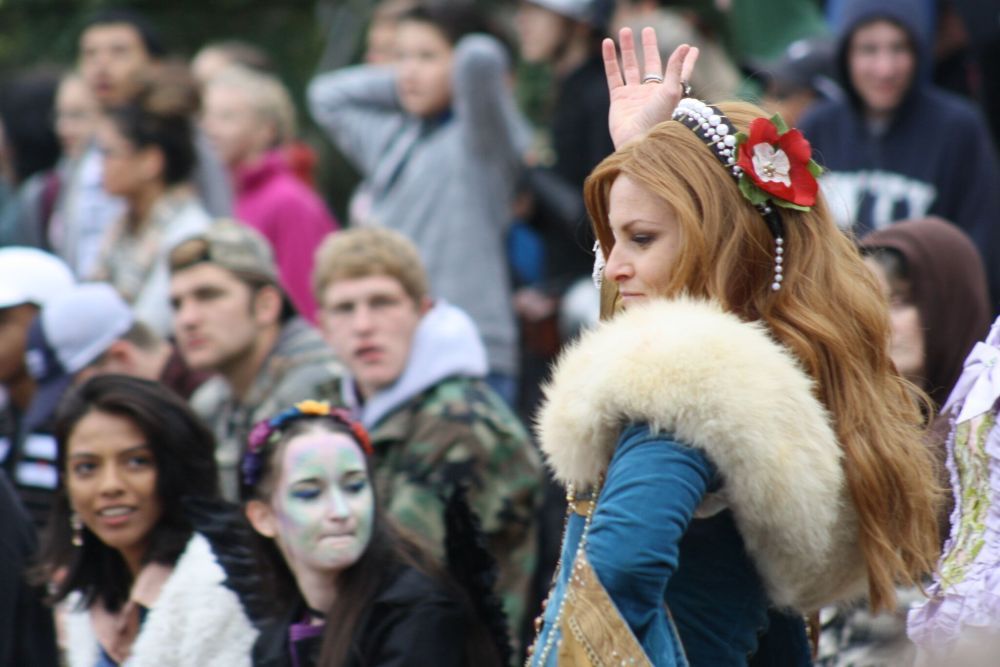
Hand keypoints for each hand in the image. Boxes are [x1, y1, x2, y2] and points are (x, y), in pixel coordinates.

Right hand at [604, 27, 698, 148]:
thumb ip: (676, 69)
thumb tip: (685, 46)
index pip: (679, 71)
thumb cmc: (659, 121)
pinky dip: (611, 59)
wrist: (637, 143)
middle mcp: (652, 93)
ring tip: (624, 30)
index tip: (692, 48)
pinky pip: (614, 75)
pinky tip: (608, 43)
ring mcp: (634, 96)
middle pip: (651, 64)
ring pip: (630, 66)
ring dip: (628, 49)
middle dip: (650, 47)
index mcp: (669, 92)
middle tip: (647, 30)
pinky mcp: (618, 99)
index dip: (686, 60)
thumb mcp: (671, 92)